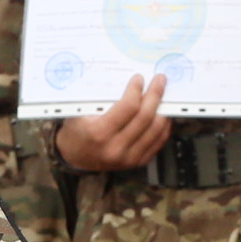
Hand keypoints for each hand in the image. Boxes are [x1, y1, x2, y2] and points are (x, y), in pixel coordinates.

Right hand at [56, 74, 173, 174]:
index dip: (137, 90)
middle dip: (155, 95)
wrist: (76, 158)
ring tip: (163, 96)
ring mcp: (128, 158)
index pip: (128, 107)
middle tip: (159, 81)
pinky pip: (158, 142)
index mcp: (99, 133)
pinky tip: (163, 114)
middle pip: (145, 117)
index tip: (139, 79)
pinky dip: (164, 126)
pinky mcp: (137, 162)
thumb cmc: (77, 132)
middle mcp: (115, 148)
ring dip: (163, 109)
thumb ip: (100, 97)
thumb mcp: (80, 112)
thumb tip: (125, 79)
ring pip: (156, 129)